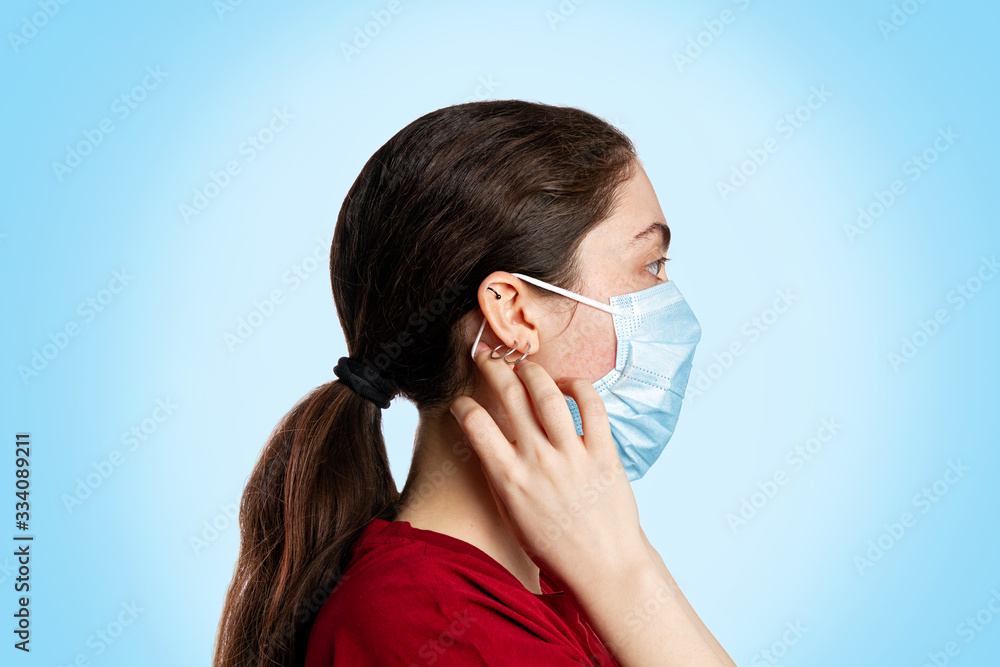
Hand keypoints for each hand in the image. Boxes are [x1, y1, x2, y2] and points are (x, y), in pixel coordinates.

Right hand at [449, 342, 648, 593]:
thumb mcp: (513, 515)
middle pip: (509, 395)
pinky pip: (592, 406)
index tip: (463, 401)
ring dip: (532, 371)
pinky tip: (568, 384)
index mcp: (509, 479)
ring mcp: (572, 455)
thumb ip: (500, 476)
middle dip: (493, 367)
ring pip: (547, 393)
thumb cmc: (555, 547)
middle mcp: (538, 461)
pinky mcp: (604, 453)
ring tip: (525, 365)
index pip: (474, 423)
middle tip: (486, 355)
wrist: (604, 568)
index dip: (463, 404)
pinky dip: (578, 386)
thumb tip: (488, 443)